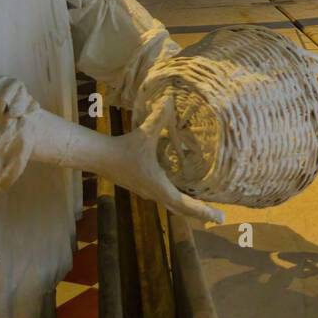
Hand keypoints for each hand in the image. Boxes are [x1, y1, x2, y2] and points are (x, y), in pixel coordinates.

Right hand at [112, 97, 223, 223]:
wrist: (98, 156)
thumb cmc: (123, 147)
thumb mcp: (145, 133)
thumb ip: (160, 117)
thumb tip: (170, 100)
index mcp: (158, 185)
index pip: (184, 204)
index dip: (202, 211)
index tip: (219, 217)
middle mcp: (154, 192)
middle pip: (181, 210)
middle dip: (201, 213)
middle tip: (219, 217)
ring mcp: (147, 191)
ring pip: (172, 204)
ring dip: (189, 208)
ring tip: (206, 210)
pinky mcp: (142, 186)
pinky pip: (165, 198)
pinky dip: (178, 201)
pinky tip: (183, 194)